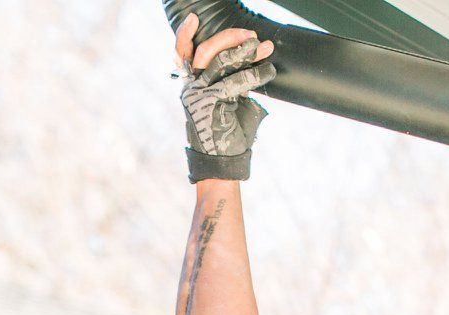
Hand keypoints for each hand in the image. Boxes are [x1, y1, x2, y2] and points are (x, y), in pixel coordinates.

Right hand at [176, 13, 275, 181]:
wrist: (221, 162)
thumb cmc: (226, 132)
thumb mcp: (228, 100)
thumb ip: (232, 79)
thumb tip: (254, 55)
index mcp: (192, 83)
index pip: (181, 53)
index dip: (184, 34)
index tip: (195, 18)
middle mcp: (191, 87)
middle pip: (205, 50)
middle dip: (230, 38)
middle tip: (252, 36)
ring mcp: (198, 96)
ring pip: (218, 62)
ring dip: (244, 52)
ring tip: (264, 48)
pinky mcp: (210, 105)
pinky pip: (233, 82)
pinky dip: (254, 74)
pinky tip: (267, 71)